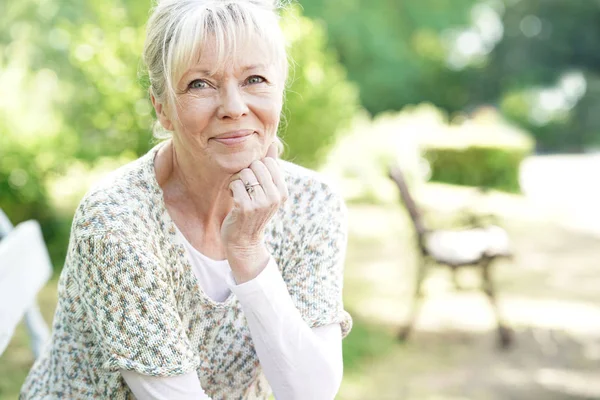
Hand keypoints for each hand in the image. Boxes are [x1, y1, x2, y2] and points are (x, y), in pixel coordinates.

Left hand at [222, 143, 287, 282]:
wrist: (244, 241)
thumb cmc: (253, 212)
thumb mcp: (267, 191)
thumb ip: (270, 168)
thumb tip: (272, 143)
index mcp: (283, 192)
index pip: (268, 162)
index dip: (257, 168)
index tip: (255, 182)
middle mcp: (275, 197)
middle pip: (256, 165)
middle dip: (246, 173)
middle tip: (245, 189)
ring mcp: (261, 203)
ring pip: (244, 173)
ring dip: (237, 182)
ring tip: (240, 195)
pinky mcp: (245, 208)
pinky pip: (235, 184)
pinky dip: (231, 190)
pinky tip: (234, 200)